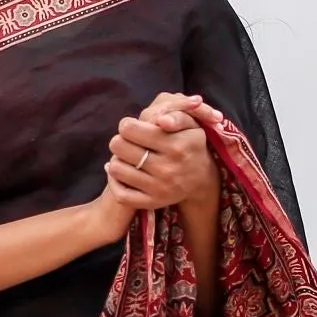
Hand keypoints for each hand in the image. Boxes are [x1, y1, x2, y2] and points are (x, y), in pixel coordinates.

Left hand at [103, 93, 214, 214]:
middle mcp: (168, 169)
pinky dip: (114, 182)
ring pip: (116, 168)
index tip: (132, 127)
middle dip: (121, 140)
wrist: (201, 178)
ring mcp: (159, 188)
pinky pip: (120, 194)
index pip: (130, 129)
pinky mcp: (152, 203)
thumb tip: (160, 120)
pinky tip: (121, 172)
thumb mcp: (191, 123)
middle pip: (118, 146)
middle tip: (129, 142)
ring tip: (128, 157)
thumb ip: (176, 114)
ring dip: (117, 159)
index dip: (127, 125)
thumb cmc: (189, 143)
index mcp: (176, 145)